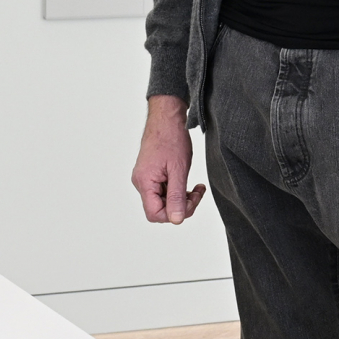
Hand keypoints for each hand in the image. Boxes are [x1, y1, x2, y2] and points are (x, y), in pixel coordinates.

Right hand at [130, 95, 203, 224]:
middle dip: (181, 205)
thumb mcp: (179, 169)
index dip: (173, 214)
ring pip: (163, 201)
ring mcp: (145, 178)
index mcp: (145, 182)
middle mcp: (141, 182)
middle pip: (159, 209)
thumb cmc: (171, 138)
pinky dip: (177, 190)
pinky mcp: (151, 174)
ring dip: (181, 198)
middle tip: (197, 193)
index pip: (155, 213)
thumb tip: (176, 219)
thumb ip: (176, 196)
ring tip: (196, 188)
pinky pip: (163, 191)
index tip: (190, 201)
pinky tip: (188, 184)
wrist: (167, 118)